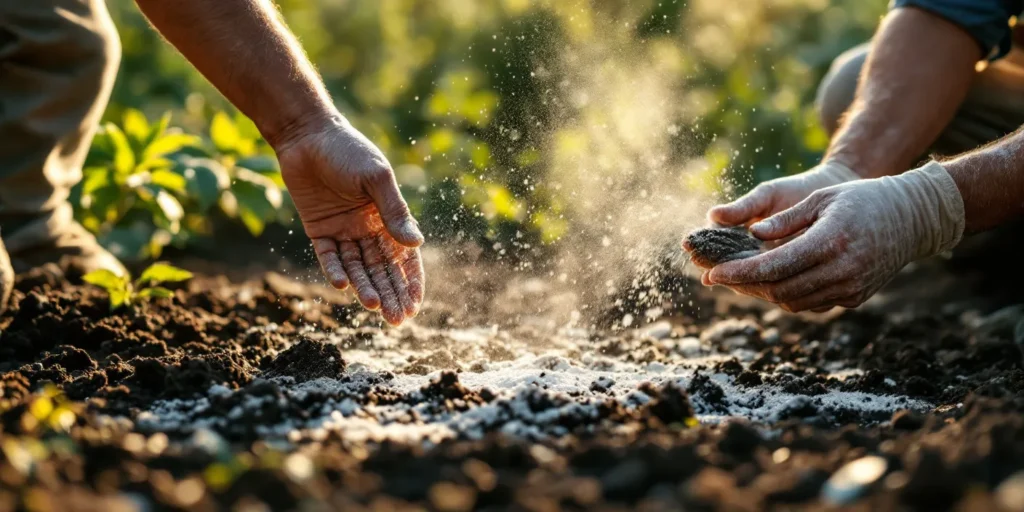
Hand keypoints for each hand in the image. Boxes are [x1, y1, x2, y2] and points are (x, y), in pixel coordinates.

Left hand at [275, 115, 424, 325]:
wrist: (306, 134)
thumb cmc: (347, 150)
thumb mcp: (376, 178)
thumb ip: (394, 211)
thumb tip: (416, 243)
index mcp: (388, 216)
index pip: (404, 257)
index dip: (410, 282)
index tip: (414, 306)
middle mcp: (368, 228)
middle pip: (382, 269)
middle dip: (390, 293)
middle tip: (396, 320)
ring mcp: (344, 231)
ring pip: (358, 267)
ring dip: (365, 287)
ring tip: (372, 306)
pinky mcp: (319, 230)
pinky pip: (328, 257)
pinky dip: (335, 270)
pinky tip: (342, 285)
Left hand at [705, 162, 964, 312]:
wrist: (913, 218)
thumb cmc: (862, 198)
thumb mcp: (821, 198)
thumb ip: (785, 220)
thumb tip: (752, 235)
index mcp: (829, 242)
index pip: (773, 266)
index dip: (739, 273)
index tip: (713, 275)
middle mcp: (841, 270)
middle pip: (779, 290)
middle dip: (745, 286)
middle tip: (721, 277)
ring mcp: (850, 288)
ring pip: (794, 302)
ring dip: (764, 294)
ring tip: (741, 280)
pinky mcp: (855, 298)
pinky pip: (812, 304)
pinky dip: (788, 296)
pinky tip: (773, 282)